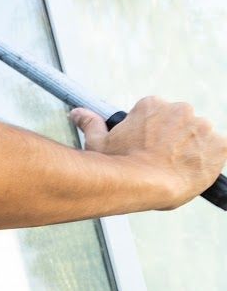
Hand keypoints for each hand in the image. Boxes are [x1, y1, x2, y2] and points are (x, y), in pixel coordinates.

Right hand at [71, 97, 226, 209]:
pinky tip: (193, 171)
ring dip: (192, 149)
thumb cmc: (118, 164)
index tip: (147, 145)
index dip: (151, 132)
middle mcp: (180, 109)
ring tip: (176, 168)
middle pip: (181, 122)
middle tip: (160, 159)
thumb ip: (91, 123)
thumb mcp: (98, 142)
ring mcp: (202, 127)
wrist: (143, 184)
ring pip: (201, 136)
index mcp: (152, 105)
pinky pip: (220, 150)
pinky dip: (210, 160)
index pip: (157, 113)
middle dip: (174, 138)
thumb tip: (78, 113)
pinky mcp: (220, 145)